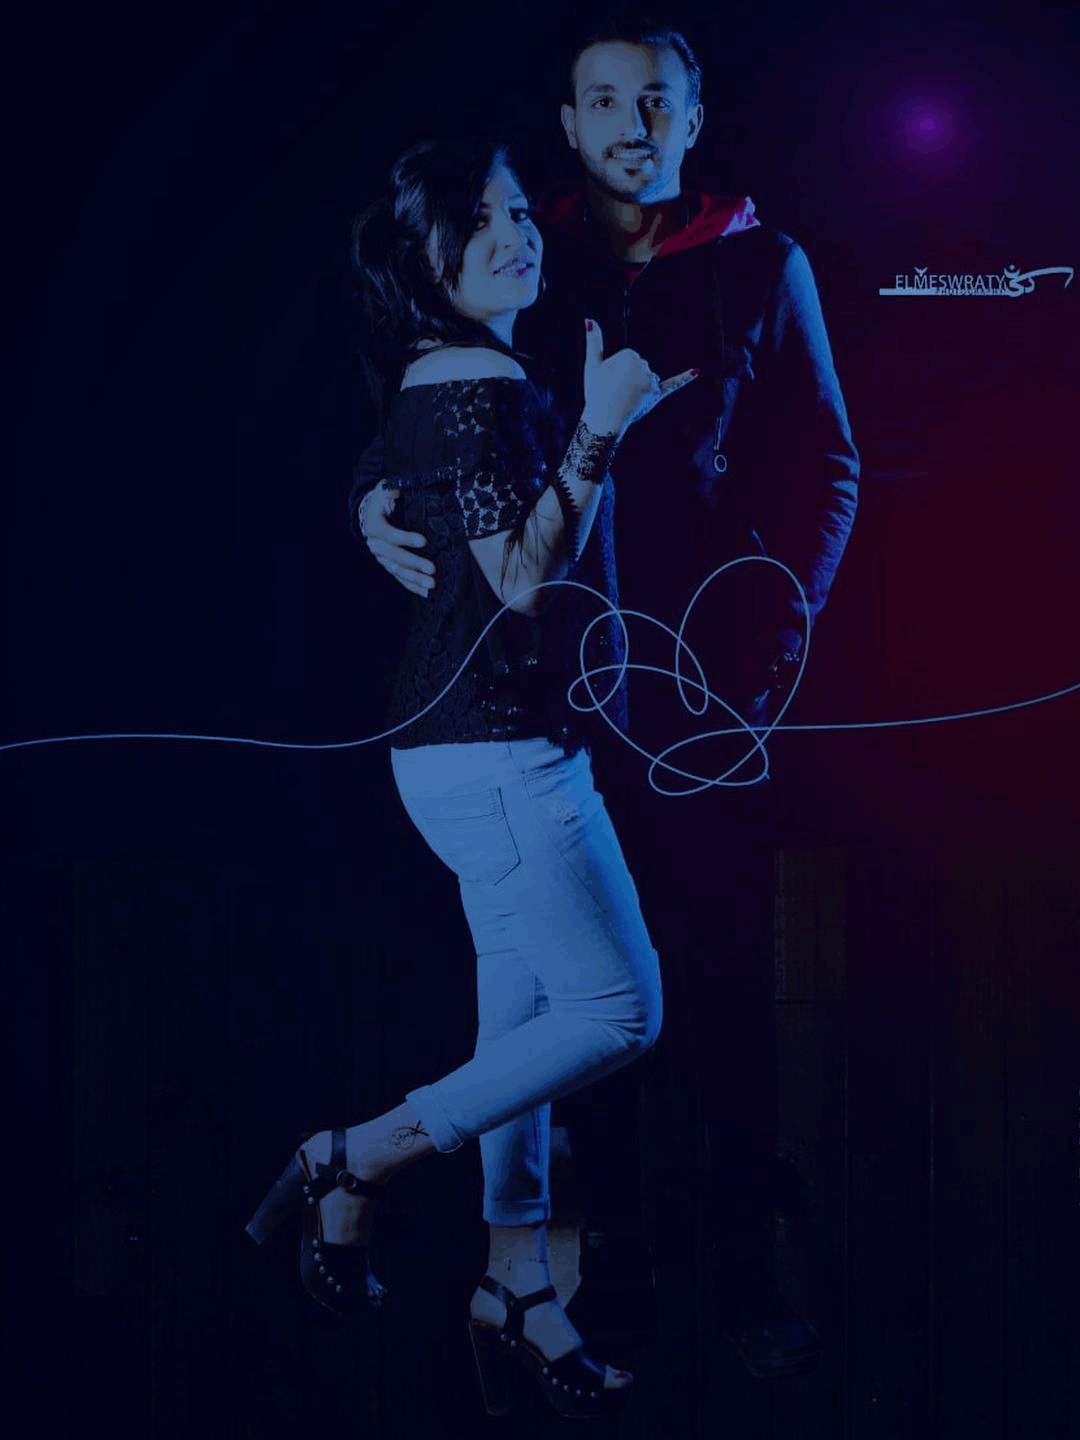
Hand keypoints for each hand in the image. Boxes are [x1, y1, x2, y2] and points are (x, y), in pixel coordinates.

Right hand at [359, 481, 434, 597]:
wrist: (370, 513)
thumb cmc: (382, 499)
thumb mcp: (384, 490)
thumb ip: (391, 489)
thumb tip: (398, 487)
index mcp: (374, 526)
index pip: (389, 535)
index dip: (405, 538)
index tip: (423, 541)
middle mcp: (376, 545)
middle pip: (395, 557)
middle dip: (414, 564)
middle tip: (432, 569)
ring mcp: (382, 558)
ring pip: (398, 571)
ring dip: (415, 579)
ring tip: (432, 584)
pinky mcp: (389, 565)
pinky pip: (400, 578)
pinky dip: (413, 586)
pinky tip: (426, 593)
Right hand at [581, 319, 698, 437]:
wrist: (604, 420)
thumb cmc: (596, 393)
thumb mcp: (592, 365)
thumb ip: (593, 341)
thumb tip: (589, 319)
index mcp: (629, 354)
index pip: (628, 358)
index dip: (617, 371)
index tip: (609, 381)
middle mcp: (643, 365)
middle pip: (639, 367)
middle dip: (629, 379)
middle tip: (616, 392)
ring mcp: (652, 380)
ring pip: (648, 378)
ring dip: (639, 387)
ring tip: (627, 399)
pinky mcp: (658, 394)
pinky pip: (674, 383)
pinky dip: (685, 378)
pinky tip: (696, 371)